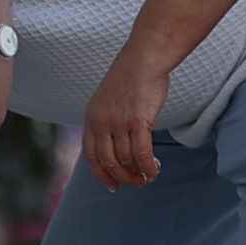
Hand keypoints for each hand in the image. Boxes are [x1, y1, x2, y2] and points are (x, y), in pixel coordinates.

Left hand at [79, 51, 166, 191]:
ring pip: (126, 160)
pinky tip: (154, 170)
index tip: (113, 185)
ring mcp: (119, 123)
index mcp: (91, 119)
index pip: (91, 157)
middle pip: (108, 162)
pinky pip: (142, 154)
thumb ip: (106, 123)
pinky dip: (148, 167)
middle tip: (136, 182)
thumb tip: (115, 151)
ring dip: (138, 173)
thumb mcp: (107, 101)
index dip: (102, 174)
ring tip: (147, 177)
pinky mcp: (138, 122)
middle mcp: (101, 123)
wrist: (143, 59)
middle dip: (123, 177)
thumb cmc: (130, 79)